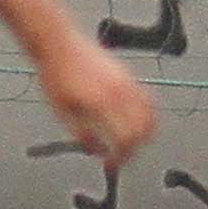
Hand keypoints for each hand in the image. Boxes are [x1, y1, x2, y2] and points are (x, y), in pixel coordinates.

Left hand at [35, 30, 157, 169]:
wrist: (58, 44)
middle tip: (124, 157)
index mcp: (100, 104)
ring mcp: (128, 85)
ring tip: (134, 143)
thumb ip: (81, 134)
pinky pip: (150, 102)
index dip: (120, 157)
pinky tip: (139, 123)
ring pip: (152, 117)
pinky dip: (149, 116)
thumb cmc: (56, 74)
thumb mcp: (61, 111)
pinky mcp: (130, 78)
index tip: (114, 164)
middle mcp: (119, 94)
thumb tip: (97, 151)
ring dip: (146, 135)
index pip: (123, 140)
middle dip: (134, 149)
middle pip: (142, 132)